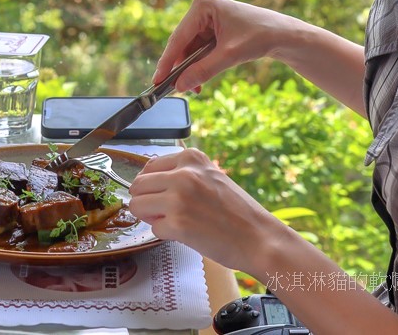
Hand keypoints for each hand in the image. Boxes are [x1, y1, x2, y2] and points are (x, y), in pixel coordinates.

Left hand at [128, 148, 279, 273]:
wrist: (260, 238)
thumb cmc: (237, 212)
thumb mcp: (211, 176)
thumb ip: (183, 173)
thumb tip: (149, 181)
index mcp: (191, 158)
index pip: (149, 167)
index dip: (151, 186)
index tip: (161, 196)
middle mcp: (183, 173)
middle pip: (138, 186)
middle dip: (145, 202)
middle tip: (163, 213)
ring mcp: (178, 198)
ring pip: (137, 205)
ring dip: (151, 217)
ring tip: (174, 222)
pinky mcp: (177, 223)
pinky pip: (152, 228)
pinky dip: (165, 234)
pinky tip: (186, 234)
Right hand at [155, 0, 304, 92]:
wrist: (284, 35)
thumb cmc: (261, 36)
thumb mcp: (230, 56)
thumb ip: (203, 70)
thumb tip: (180, 85)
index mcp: (202, 5)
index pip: (179, 37)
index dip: (167, 61)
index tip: (158, 80)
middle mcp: (202, 8)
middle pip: (182, 43)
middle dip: (181, 67)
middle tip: (175, 89)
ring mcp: (207, 18)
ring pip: (190, 49)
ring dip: (191, 69)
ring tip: (194, 87)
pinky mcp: (213, 28)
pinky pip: (199, 50)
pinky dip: (199, 65)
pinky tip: (200, 80)